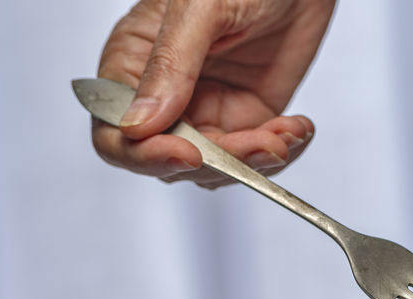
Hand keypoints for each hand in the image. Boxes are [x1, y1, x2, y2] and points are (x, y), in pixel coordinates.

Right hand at [93, 0, 334, 185]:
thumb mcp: (201, 8)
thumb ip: (171, 64)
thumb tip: (139, 125)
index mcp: (132, 62)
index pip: (115, 133)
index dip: (146, 155)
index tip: (188, 155)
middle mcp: (164, 94)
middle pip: (170, 161)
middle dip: (218, 161)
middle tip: (261, 142)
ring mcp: (205, 110)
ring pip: (215, 168)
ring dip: (253, 161)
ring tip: (286, 132)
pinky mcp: (246, 116)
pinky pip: (253, 157)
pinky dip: (279, 151)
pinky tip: (296, 127)